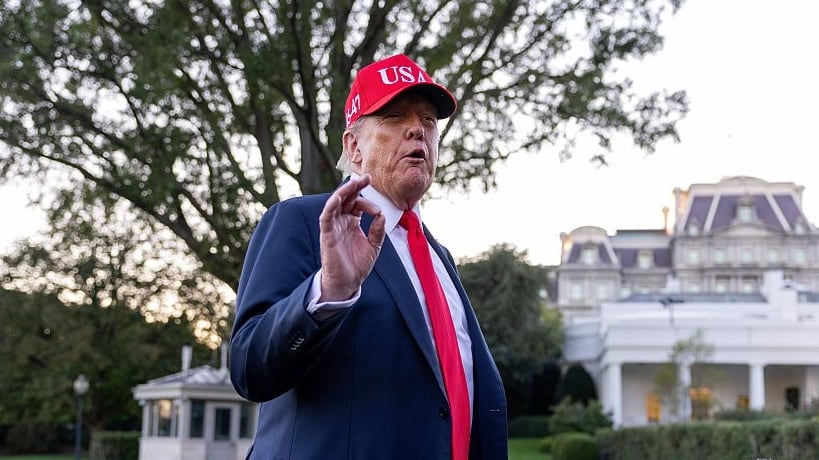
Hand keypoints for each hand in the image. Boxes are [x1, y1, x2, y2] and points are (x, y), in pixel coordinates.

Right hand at [318, 174, 386, 300]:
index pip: (358, 204)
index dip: (367, 201)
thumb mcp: (374, 245)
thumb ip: (378, 230)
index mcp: (352, 222)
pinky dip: (331, 207)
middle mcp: (341, 222)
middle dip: (355, 187)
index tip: (379, 209)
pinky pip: (326, 217)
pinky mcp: (327, 235)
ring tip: (353, 182)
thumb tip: (381, 215)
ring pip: (335, 203)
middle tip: (366, 177)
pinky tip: (338, 198)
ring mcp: (333, 227)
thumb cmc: (358, 265)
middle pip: (346, 198)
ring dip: (343, 192)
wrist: (348, 283)